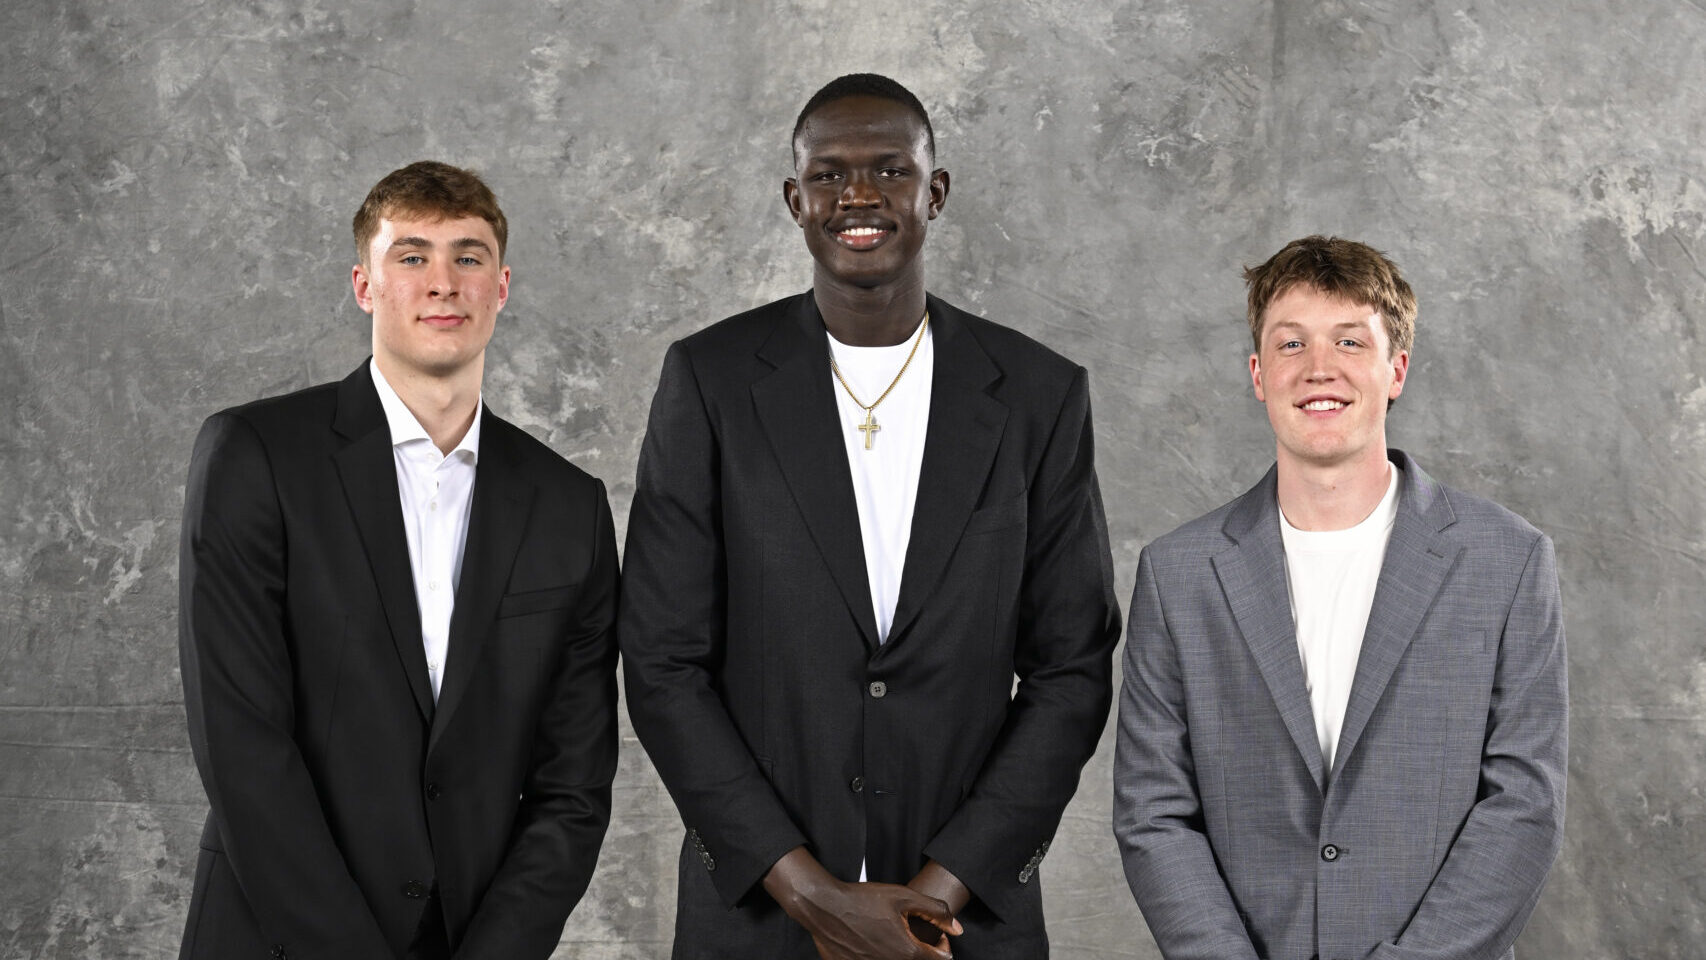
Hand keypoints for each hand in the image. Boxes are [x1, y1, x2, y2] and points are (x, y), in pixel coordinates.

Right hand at [764, 847, 960, 959]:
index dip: (942, 945)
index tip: (936, 934)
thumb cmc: (862, 900)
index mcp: (908, 952)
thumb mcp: (904, 896)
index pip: (940, 959)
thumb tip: (958, 928)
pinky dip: (878, 956)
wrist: (825, 907)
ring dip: (900, 954)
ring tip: (892, 937)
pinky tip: (872, 942)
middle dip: (922, 951)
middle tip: (914, 934)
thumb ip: (936, 911)